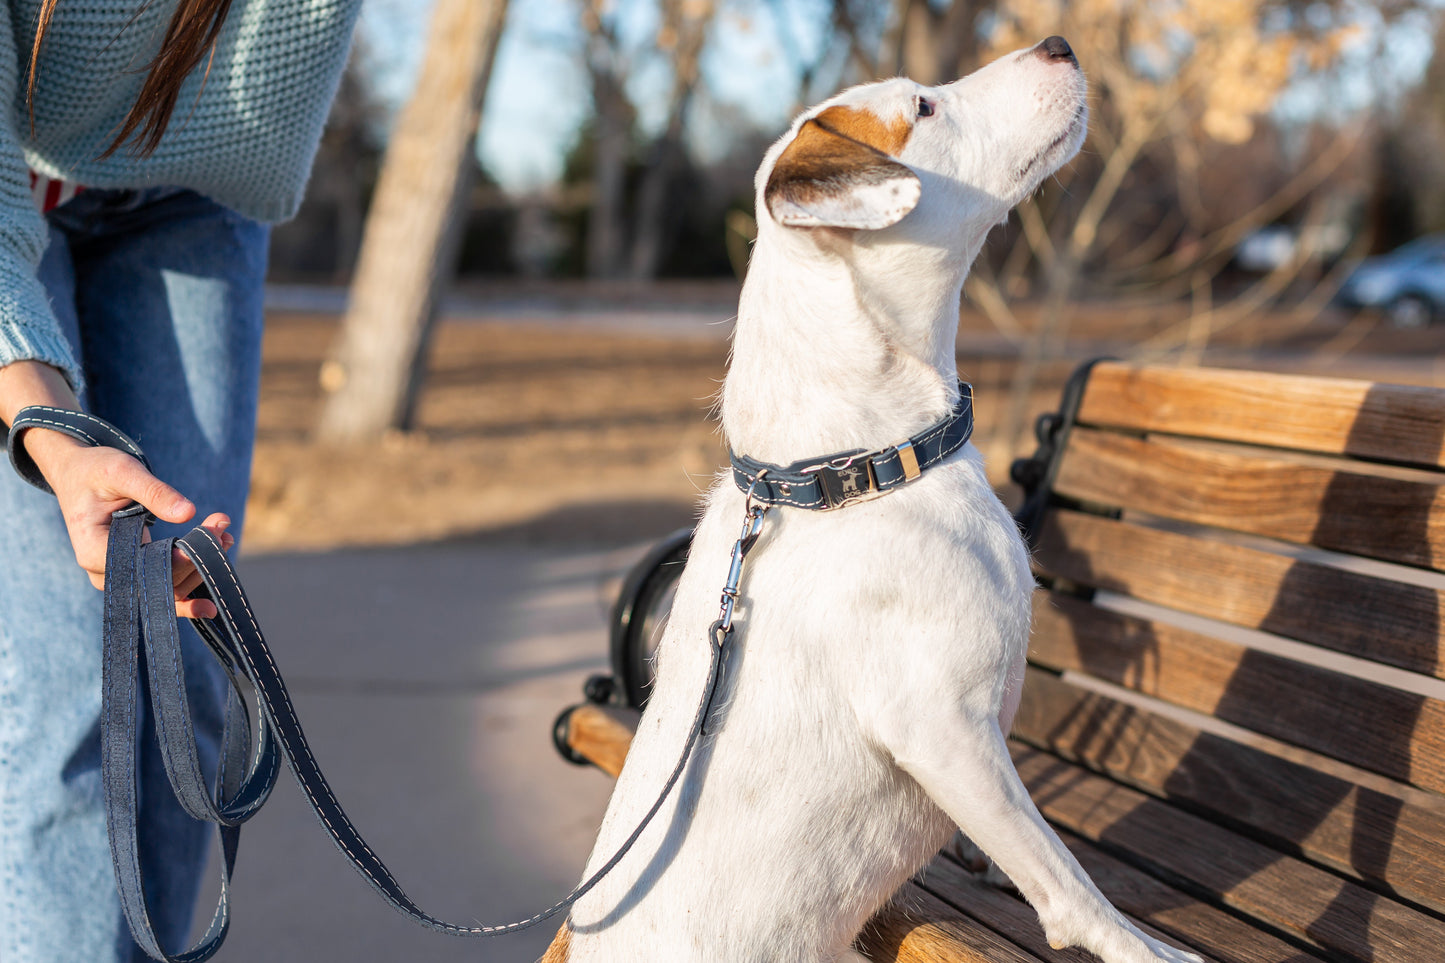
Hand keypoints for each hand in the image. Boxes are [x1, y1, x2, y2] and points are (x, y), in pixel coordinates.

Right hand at [1, 361, 230, 619]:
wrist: (78, 475)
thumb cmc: (95, 471)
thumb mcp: (121, 471)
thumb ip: (154, 492)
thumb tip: (188, 513)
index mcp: (94, 551)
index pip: (143, 568)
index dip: (180, 560)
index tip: (211, 538)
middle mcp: (106, 573)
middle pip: (159, 583)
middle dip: (198, 560)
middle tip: (223, 530)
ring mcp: (122, 577)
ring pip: (169, 590)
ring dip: (202, 568)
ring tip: (224, 536)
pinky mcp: (136, 572)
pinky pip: (169, 585)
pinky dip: (196, 572)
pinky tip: (220, 553)